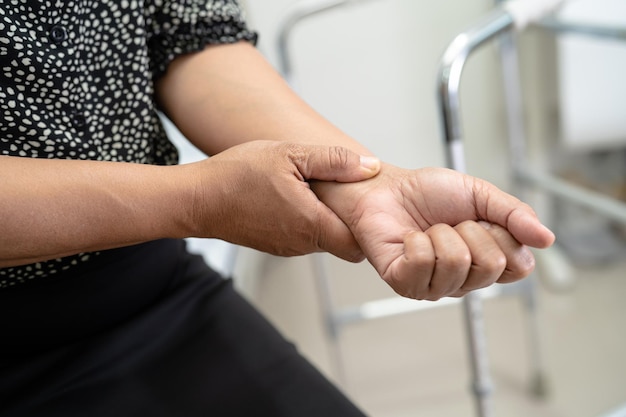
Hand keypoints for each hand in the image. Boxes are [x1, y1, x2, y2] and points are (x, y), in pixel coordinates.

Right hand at [189, 140, 379, 260]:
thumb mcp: (290, 154)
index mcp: (311, 224)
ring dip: (326, 215)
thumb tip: (370, 167)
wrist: (196, 199)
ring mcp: (288, 247)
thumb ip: (334, 161)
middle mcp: (302, 244)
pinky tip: (295, 195)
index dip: (368, 222)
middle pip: (343, 240)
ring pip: (324, 237)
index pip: (359, 243)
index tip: (366, 199)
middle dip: (349, 217)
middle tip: (343, 185)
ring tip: (316, 186)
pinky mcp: (275, 245)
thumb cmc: (236, 175)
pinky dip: (308, 218)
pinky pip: (304, 236)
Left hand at [314, 164, 554, 299]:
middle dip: (470, 231)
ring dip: (441, 233)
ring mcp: (433, 286)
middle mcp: (463, 280)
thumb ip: (515, 214)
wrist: (387, 188)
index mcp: (486, 262)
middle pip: (491, 267)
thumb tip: (547, 239)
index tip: (481, 220)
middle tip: (451, 223)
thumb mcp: (480, 194)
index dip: (503, 236)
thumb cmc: (428, 194)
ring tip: (428, 230)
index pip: (520, 266)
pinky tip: (409, 239)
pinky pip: (422, 263)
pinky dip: (416, 240)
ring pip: (457, 263)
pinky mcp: (404, 283)